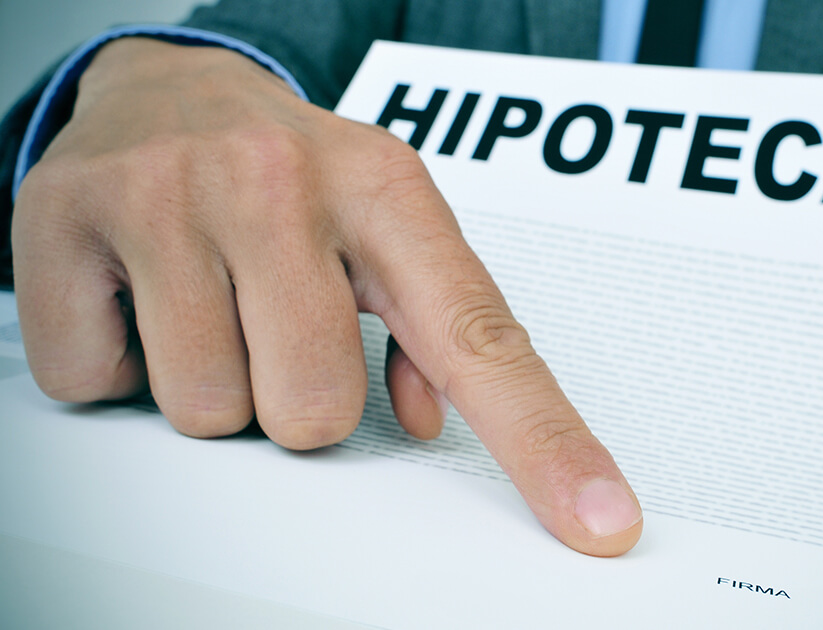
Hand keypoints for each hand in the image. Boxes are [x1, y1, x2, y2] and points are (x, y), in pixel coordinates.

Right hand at [12, 38, 641, 554]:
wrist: (166, 84)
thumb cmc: (291, 173)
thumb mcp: (382, 226)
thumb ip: (426, 325)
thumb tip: (434, 420)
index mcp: (387, 192)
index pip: (480, 342)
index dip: (544, 444)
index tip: (599, 521)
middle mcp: (282, 182)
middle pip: (315, 416)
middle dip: (294, 398)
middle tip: (273, 321)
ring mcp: (170, 195)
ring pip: (210, 413)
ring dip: (211, 381)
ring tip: (208, 300)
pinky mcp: (63, 217)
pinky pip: (97, 384)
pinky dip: (117, 364)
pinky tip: (138, 294)